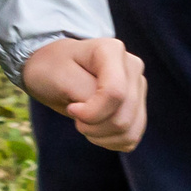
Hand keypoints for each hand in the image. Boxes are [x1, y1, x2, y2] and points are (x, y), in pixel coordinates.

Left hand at [22, 35, 146, 151]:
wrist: (52, 70)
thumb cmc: (52, 68)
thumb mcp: (59, 75)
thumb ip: (85, 92)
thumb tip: (110, 113)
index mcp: (112, 50)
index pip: (115, 94)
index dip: (92, 112)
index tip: (72, 108)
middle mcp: (132, 67)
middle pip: (123, 117)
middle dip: (94, 126)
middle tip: (74, 114)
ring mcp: (138, 88)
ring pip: (130, 131)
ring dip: (101, 135)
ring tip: (83, 122)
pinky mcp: (138, 108)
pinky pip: (131, 138)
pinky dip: (109, 141)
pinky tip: (95, 128)